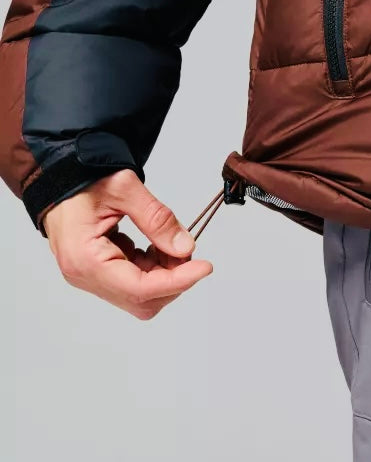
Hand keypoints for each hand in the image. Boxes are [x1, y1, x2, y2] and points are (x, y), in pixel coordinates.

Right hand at [43, 168, 212, 319]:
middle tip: (187, 248)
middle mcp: (84, 275)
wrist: (60, 177)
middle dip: (172, 278)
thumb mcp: (124, 189)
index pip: (139, 288)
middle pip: (141, 299)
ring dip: (164, 272)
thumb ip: (157, 219)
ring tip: (171, 241)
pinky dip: (153, 265)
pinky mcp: (98, 270)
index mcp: (85, 259)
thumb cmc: (81, 180)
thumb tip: (185, 247)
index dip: (177, 281)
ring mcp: (90, 275)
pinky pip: (133, 279)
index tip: (204, 267)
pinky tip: (156, 244)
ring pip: (140, 293)